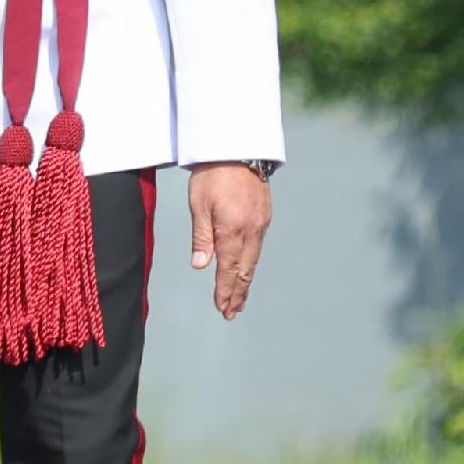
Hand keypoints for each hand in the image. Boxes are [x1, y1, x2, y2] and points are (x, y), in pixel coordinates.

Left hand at [187, 162, 271, 318]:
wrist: (238, 151)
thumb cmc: (212, 176)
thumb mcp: (198, 205)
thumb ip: (201, 237)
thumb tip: (201, 266)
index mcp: (232, 230)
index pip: (228, 269)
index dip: (225, 290)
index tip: (222, 308)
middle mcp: (251, 231)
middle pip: (245, 270)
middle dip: (237, 293)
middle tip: (231, 313)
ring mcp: (261, 225)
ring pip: (253, 261)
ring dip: (245, 282)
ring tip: (239, 301)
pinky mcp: (264, 218)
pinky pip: (258, 248)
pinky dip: (251, 265)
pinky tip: (246, 272)